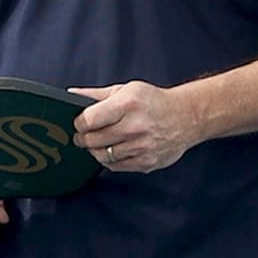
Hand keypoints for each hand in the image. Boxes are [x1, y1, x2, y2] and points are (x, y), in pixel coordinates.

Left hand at [69, 81, 202, 172]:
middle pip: (93, 140)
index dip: (79, 123)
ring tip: (98, 142)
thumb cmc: (154, 102)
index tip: (79, 123)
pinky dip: (110, 160)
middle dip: (83, 138)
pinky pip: (116, 167)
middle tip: (83, 135)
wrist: (187, 117)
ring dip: (96, 150)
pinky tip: (113, 150)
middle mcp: (135, 127)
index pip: (89, 120)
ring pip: (103, 156)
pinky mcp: (147, 163)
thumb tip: (70, 96)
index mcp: (127, 105)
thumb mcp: (125, 90)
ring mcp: (142, 147)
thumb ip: (96, 95)